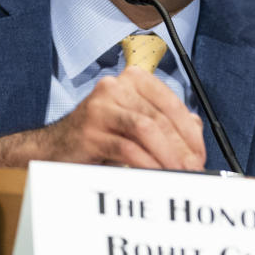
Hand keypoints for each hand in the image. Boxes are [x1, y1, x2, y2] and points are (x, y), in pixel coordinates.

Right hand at [0, 66, 205, 171]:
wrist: (53, 148)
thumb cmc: (102, 135)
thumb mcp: (136, 123)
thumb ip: (167, 120)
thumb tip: (196, 130)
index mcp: (134, 79)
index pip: (171, 103)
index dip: (190, 131)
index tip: (200, 154)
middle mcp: (117, 86)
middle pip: (160, 117)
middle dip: (182, 147)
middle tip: (194, 169)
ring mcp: (101, 106)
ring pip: (146, 129)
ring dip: (168, 155)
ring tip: (179, 173)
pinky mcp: (89, 130)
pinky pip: (127, 147)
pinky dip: (147, 163)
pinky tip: (156, 175)